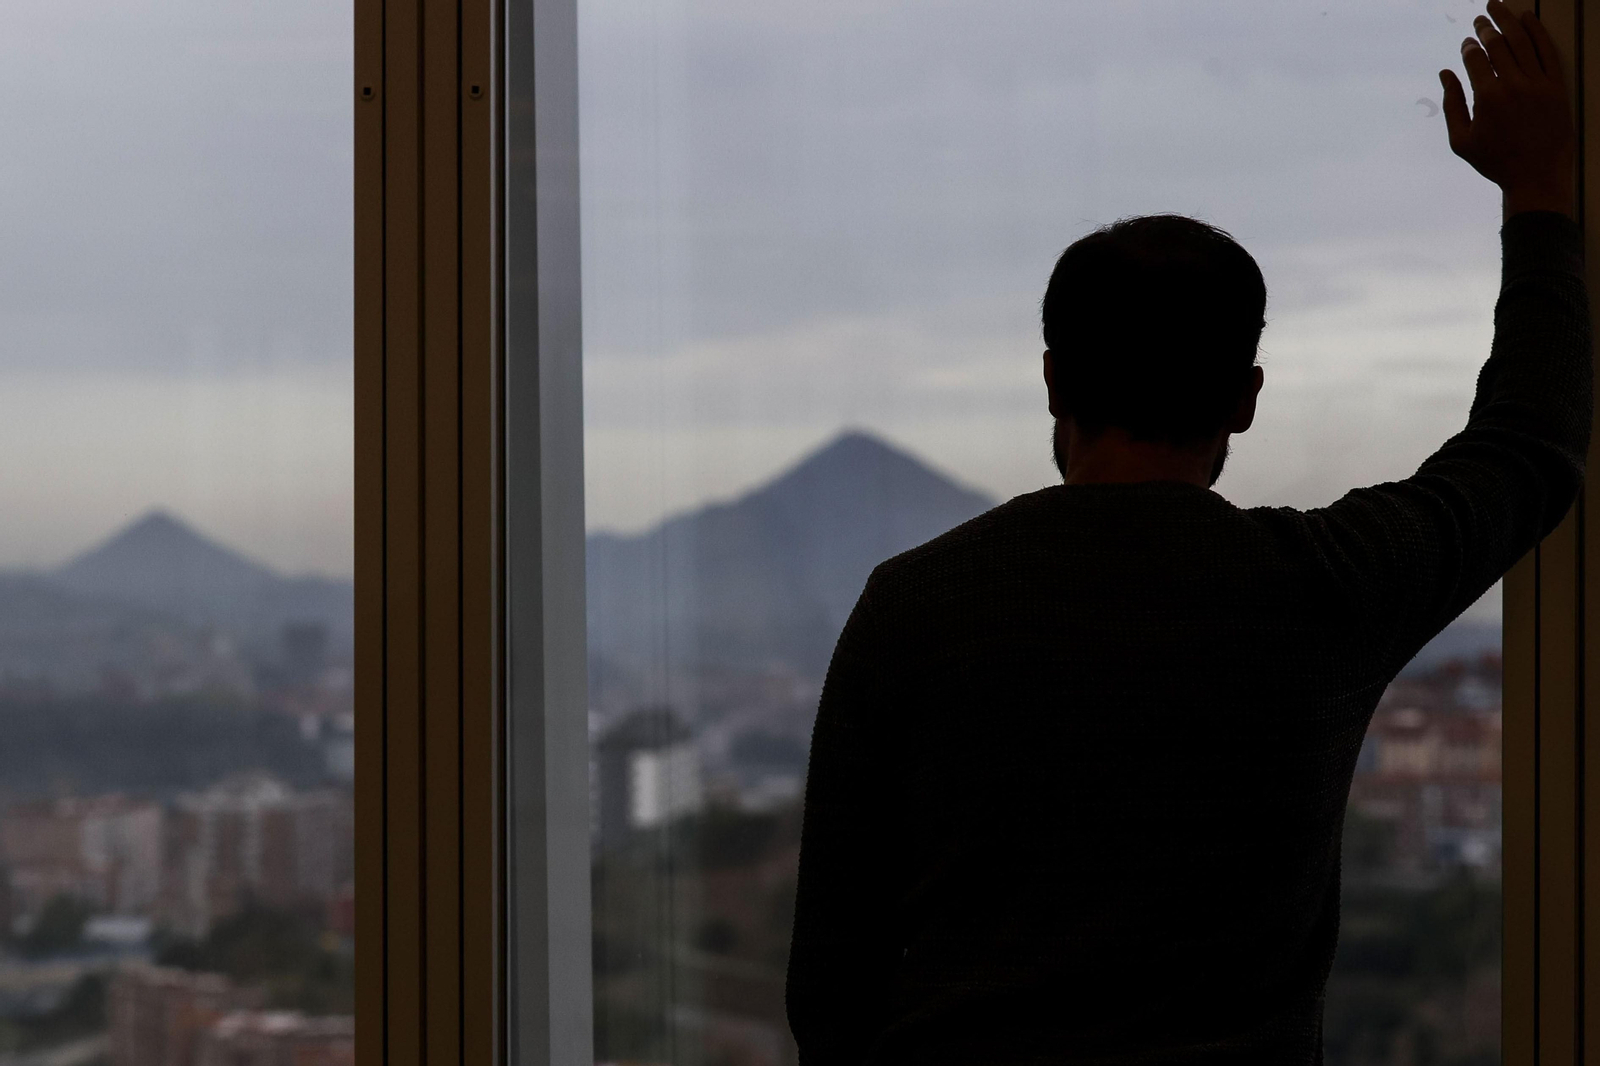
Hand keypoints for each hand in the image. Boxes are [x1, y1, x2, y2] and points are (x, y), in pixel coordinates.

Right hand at [1440, 0, 1575, 218]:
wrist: (1537, 175)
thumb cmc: (1495, 161)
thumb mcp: (1461, 140)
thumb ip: (1451, 105)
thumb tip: (1445, 74)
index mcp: (1487, 99)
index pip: (1476, 59)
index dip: (1469, 47)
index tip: (1467, 42)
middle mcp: (1514, 86)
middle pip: (1499, 45)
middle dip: (1487, 27)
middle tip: (1480, 17)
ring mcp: (1538, 84)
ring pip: (1522, 42)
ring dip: (1509, 21)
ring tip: (1499, 7)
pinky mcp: (1556, 86)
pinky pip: (1547, 51)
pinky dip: (1537, 32)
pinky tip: (1528, 19)